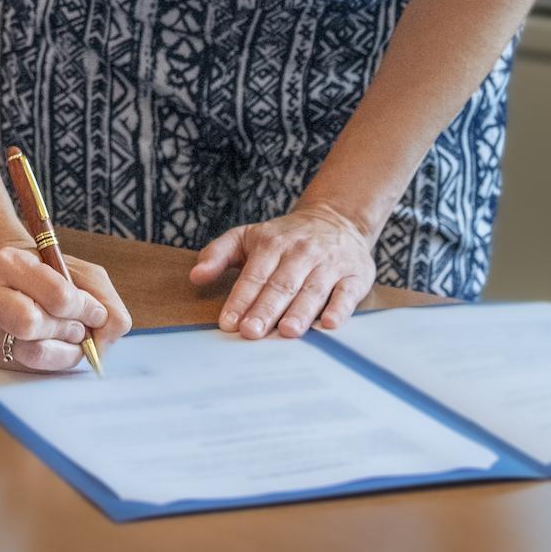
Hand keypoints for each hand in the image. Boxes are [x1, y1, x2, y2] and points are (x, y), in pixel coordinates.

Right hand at [0, 243, 128, 374]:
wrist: (10, 279)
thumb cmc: (48, 275)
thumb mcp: (82, 274)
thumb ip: (106, 301)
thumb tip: (105, 341)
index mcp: (9, 262)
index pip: (56, 295)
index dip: (85, 309)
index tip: (96, 312)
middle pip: (32, 325)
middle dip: (68, 330)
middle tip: (78, 327)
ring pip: (31, 353)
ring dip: (63, 350)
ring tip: (67, 336)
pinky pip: (28, 368)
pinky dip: (52, 360)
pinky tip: (53, 345)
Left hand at [192, 201, 376, 336]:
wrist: (337, 218)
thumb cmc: (285, 237)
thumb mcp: (247, 236)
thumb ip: (218, 253)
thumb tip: (196, 275)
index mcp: (272, 244)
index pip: (254, 275)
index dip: (241, 299)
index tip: (228, 323)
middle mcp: (301, 253)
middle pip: (281, 285)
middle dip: (266, 310)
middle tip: (252, 332)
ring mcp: (329, 264)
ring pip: (312, 290)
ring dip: (300, 312)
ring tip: (287, 332)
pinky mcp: (355, 275)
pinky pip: (347, 293)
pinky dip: (340, 308)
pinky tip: (330, 324)